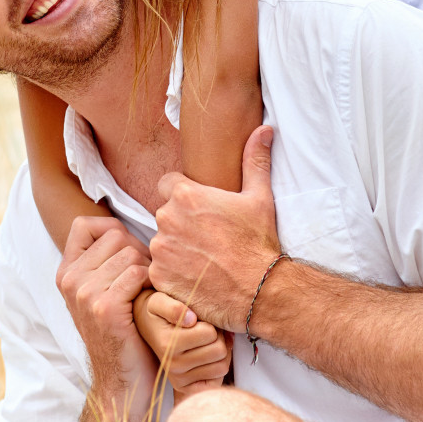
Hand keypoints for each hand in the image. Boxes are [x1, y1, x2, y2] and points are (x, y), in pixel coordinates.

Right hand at [55, 216, 158, 417]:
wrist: (123, 380)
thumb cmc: (125, 330)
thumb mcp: (104, 291)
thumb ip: (105, 260)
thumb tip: (125, 222)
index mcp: (66, 272)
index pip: (86, 224)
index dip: (113, 232)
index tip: (127, 257)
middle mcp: (69, 279)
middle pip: (116, 235)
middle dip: (139, 253)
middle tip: (146, 282)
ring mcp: (83, 293)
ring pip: (130, 253)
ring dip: (149, 272)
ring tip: (149, 294)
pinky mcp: (104, 308)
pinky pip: (138, 274)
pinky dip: (152, 286)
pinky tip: (152, 304)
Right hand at [132, 289, 232, 396]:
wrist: (146, 327)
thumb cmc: (157, 311)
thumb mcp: (159, 301)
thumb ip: (173, 307)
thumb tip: (191, 319)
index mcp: (168, 344)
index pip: (210, 333)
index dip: (210, 323)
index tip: (200, 320)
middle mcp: (173, 365)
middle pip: (219, 350)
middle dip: (218, 337)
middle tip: (205, 331)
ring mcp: (179, 379)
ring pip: (222, 366)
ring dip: (221, 352)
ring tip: (207, 342)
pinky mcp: (186, 388)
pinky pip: (217, 380)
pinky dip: (217, 366)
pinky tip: (207, 357)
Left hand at [149, 124, 279, 331]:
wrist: (260, 291)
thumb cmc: (258, 243)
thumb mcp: (260, 197)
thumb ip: (254, 160)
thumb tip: (264, 130)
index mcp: (185, 195)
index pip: (168, 184)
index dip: (183, 195)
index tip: (200, 209)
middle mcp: (166, 219)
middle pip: (165, 214)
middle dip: (181, 223)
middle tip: (207, 238)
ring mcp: (160, 249)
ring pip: (161, 242)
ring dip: (176, 248)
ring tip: (203, 260)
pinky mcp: (158, 277)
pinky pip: (159, 270)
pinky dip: (173, 274)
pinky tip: (196, 278)